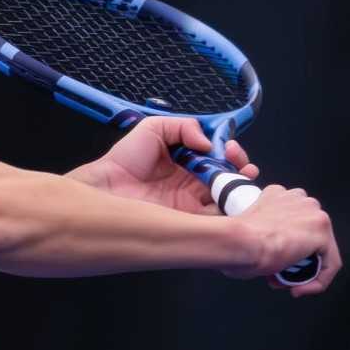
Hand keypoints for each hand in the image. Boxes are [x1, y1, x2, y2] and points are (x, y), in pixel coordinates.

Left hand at [65, 115, 257, 214]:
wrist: (107, 187)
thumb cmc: (125, 160)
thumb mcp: (153, 129)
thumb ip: (184, 126)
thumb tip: (209, 142)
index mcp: (188, 164)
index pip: (219, 159)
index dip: (230, 152)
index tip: (230, 147)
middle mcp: (195, 184)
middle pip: (230, 178)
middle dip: (241, 167)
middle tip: (236, 160)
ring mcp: (195, 205)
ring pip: (230, 197)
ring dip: (242, 186)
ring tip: (241, 174)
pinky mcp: (191, 222)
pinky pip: (219, 218)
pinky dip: (232, 208)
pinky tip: (233, 194)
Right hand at [222, 183, 340, 295]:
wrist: (238, 241)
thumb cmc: (233, 239)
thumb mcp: (248, 228)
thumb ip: (262, 231)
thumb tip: (266, 252)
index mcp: (279, 195)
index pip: (292, 222)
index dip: (283, 246)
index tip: (270, 262)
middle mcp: (300, 199)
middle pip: (307, 235)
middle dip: (295, 259)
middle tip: (276, 275)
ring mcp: (313, 213)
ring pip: (319, 250)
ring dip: (304, 270)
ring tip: (285, 282)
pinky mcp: (322, 232)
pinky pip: (330, 264)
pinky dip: (318, 281)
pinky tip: (299, 289)